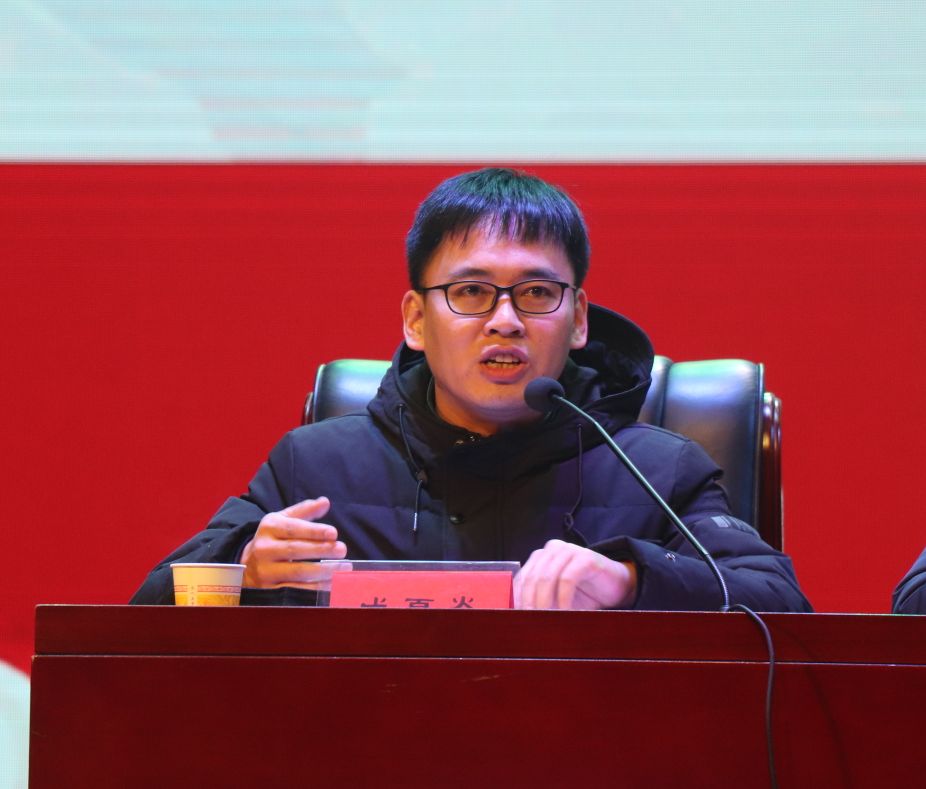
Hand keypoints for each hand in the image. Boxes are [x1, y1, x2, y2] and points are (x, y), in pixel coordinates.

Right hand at [240, 497, 346, 587]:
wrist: (247, 565)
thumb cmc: (273, 539)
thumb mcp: (284, 521)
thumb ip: (305, 511)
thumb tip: (325, 502)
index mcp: (269, 527)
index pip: (293, 528)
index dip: (314, 531)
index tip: (334, 533)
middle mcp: (263, 549)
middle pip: (295, 550)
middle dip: (321, 550)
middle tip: (342, 550)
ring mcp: (265, 571)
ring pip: (296, 572)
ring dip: (323, 571)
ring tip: (343, 566)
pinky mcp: (269, 590)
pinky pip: (295, 590)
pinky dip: (315, 589)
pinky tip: (331, 583)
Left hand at [514, 540, 636, 609]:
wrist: (617, 586)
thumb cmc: (584, 594)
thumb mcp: (557, 598)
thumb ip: (540, 601)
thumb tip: (520, 620)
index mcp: (541, 557)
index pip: (521, 578)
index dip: (517, 599)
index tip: (517, 619)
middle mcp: (552, 549)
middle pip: (532, 578)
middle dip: (529, 602)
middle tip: (530, 622)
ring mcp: (569, 550)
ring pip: (547, 577)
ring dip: (545, 602)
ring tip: (545, 620)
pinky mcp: (586, 557)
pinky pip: (568, 578)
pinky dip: (563, 598)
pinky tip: (564, 612)